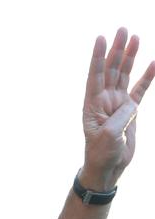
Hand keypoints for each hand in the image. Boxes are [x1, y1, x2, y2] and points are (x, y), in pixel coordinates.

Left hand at [82, 27, 154, 189]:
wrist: (108, 166)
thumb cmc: (101, 152)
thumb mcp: (108, 135)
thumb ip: (120, 116)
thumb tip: (131, 103)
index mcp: (92, 105)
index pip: (95, 76)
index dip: (98, 57)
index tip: (101, 38)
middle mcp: (104, 100)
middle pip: (111, 70)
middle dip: (116, 50)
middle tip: (123, 30)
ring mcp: (117, 103)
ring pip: (124, 75)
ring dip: (129, 57)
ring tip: (135, 37)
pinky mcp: (130, 110)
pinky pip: (140, 89)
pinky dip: (147, 76)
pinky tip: (153, 63)